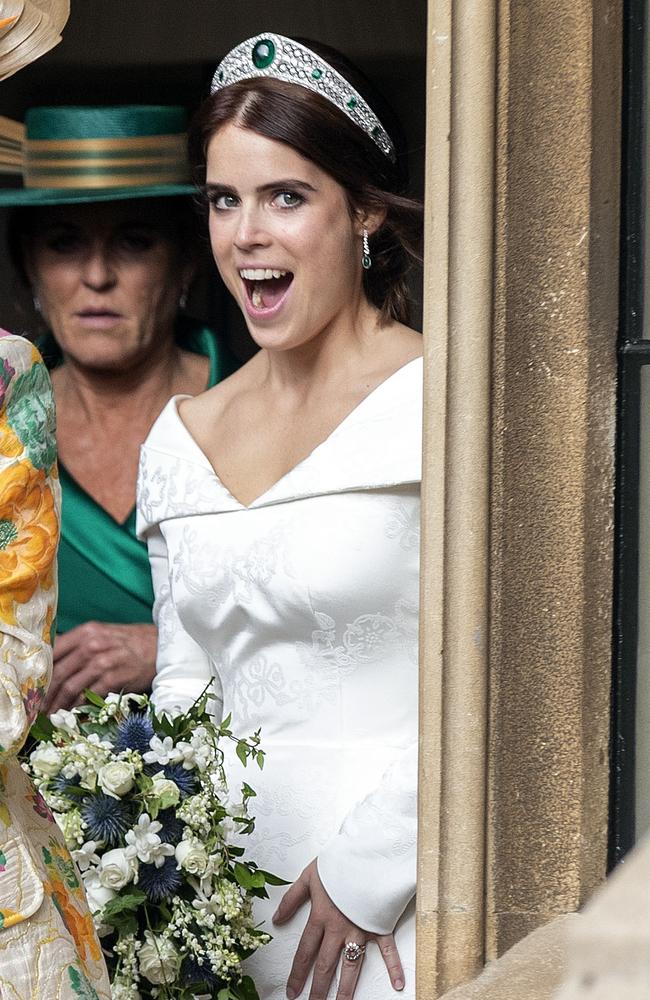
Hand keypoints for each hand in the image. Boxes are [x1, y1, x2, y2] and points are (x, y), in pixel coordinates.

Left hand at [45, 622, 157, 712]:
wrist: (160, 647)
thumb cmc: (129, 643)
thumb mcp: (103, 635)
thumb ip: (79, 645)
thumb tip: (52, 663)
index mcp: (86, 632)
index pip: (53, 652)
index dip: (40, 673)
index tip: (32, 688)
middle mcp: (92, 644)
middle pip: (58, 672)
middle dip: (45, 694)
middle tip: (37, 709)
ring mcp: (104, 661)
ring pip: (70, 686)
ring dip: (58, 705)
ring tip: (51, 716)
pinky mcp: (115, 677)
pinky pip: (89, 696)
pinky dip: (78, 708)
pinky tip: (72, 716)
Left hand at [273, 859, 403, 999]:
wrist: (368, 852)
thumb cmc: (339, 862)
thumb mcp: (309, 875)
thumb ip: (292, 898)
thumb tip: (277, 919)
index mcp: (321, 916)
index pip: (305, 952)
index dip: (297, 974)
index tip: (292, 992)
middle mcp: (339, 929)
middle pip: (326, 965)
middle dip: (318, 990)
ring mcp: (361, 929)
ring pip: (352, 966)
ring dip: (346, 989)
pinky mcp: (380, 925)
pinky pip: (388, 950)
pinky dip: (394, 967)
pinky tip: (397, 984)